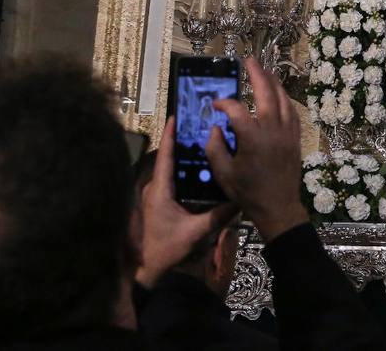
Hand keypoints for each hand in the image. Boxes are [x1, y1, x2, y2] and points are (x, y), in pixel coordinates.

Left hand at [136, 118, 233, 287]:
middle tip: (199, 125)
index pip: (164, 156)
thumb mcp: (195, 232)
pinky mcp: (158, 203)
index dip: (169, 135)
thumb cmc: (165, 248)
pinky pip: (170, 179)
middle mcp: (154, 188)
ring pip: (169, 169)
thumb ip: (218, 216)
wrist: (145, 269)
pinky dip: (182, 170)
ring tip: (202, 142)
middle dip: (180, 141)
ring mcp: (154, 195)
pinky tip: (198, 169)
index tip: (175, 115)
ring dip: (182, 156)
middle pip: (167, 158)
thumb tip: (240, 201)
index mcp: (160, 189)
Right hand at [206, 57, 309, 242]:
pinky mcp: (295, 138)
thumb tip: (215, 127)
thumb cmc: (248, 193)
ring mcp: (287, 133)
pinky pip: (292, 112)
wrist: (278, 207)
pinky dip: (285, 99)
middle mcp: (272, 130)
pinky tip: (279, 95)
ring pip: (284, 100)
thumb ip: (215, 147)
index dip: (224, 103)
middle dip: (257, 74)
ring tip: (264, 72)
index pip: (236, 110)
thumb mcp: (223, 173)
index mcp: (252, 138)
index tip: (215, 105)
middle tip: (249, 61)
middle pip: (266, 94)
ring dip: (274, 83)